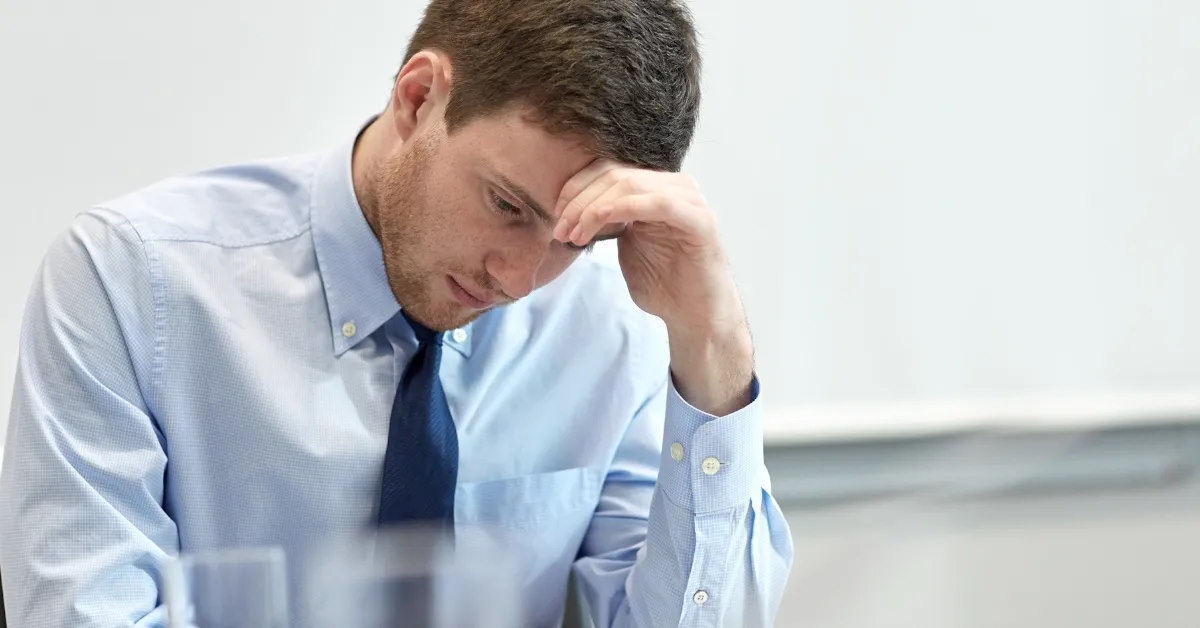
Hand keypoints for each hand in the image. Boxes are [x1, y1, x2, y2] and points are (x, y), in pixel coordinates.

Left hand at [553, 160, 738, 330]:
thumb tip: (571, 207)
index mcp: (657, 187)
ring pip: (630, 185)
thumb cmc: (662, 282)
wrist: (693, 315)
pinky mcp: (700, 221)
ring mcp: (690, 201)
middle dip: (579, 201)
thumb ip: (609, 219)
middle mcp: (676, 186)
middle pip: (615, 174)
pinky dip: (620, 209)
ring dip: (593, 208)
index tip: (556, 215)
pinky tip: (598, 226)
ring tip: (575, 235)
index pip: (609, 170)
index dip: (576, 188)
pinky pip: (657, 203)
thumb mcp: (626, 242)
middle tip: (560, 228)